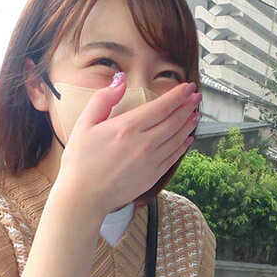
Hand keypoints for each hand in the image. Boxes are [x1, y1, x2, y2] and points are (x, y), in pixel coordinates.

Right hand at [56, 73, 200, 214]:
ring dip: (188, 125)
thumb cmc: (80, 160)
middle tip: (196, 97)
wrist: (84, 196)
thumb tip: (120, 80)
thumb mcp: (84, 124)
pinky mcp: (153, 176)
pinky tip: (187, 139)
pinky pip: (173, 157)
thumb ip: (103, 99)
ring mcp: (151, 161)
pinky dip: (183, 146)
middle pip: (174, 121)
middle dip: (188, 107)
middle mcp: (144, 144)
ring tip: (196, 115)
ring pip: (177, 139)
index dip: (178, 95)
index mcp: (127, 128)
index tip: (188, 87)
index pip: (161, 107)